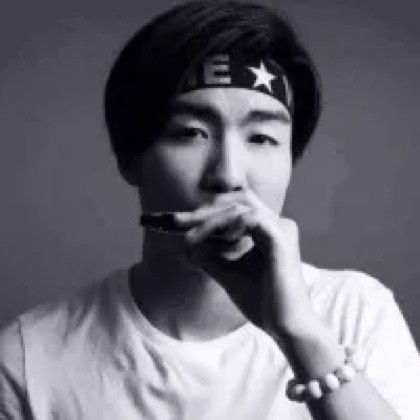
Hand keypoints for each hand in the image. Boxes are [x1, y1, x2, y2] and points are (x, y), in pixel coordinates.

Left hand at [173, 190, 313, 338]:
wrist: (284, 326)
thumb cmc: (261, 301)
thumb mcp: (226, 272)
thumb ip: (209, 255)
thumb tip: (186, 243)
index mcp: (266, 229)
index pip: (232, 208)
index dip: (203, 212)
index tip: (175, 222)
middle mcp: (275, 223)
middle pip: (234, 200)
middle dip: (202, 211)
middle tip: (175, 222)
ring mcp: (281, 228)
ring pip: (239, 207)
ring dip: (210, 221)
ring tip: (189, 238)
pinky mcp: (281, 237)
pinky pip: (250, 218)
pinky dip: (229, 225)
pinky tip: (216, 240)